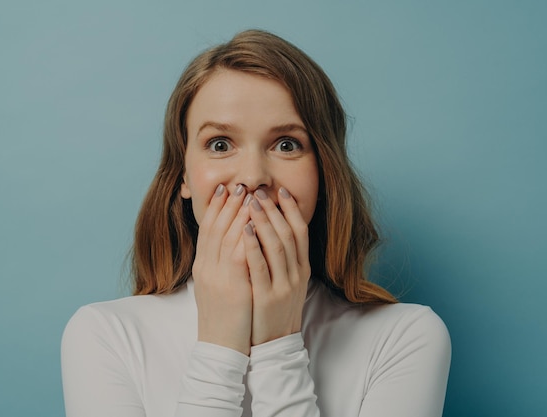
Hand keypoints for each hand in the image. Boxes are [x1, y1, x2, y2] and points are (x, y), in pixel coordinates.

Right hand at [192, 184, 252, 354]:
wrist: (220, 346)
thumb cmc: (222, 317)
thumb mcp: (215, 286)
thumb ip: (219, 264)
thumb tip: (230, 245)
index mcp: (202, 266)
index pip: (206, 229)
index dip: (215, 208)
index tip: (223, 190)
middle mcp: (206, 267)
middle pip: (214, 227)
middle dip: (227, 204)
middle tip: (237, 184)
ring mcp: (216, 275)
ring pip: (225, 236)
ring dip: (238, 213)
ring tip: (248, 194)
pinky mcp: (232, 285)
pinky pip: (238, 253)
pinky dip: (245, 235)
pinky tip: (254, 221)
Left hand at [244, 187, 310, 345]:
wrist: (274, 344)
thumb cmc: (275, 308)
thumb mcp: (287, 281)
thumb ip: (283, 257)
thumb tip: (272, 227)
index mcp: (302, 268)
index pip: (301, 231)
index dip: (291, 209)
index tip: (280, 190)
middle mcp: (297, 274)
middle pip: (288, 233)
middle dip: (274, 210)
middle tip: (259, 191)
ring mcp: (284, 285)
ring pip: (277, 245)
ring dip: (264, 221)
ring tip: (252, 203)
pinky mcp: (267, 297)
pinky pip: (260, 266)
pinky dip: (252, 245)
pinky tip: (244, 229)